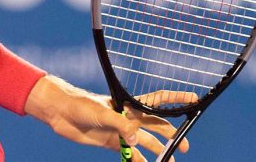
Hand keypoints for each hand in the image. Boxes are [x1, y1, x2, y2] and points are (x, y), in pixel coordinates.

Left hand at [24, 76, 191, 161]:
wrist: (61, 114)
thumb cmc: (80, 105)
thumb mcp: (101, 112)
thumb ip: (120, 125)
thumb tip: (135, 140)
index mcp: (130, 104)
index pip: (159, 100)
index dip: (176, 99)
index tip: (194, 100)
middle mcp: (129, 117)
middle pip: (157, 126)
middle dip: (172, 134)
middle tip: (184, 146)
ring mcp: (122, 131)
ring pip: (146, 143)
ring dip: (159, 152)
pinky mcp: (112, 144)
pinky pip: (131, 155)